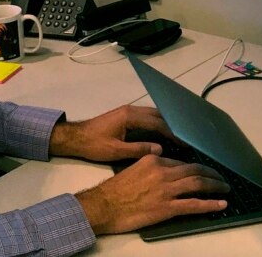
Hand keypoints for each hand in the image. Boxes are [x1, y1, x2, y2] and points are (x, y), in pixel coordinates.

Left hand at [49, 105, 174, 161]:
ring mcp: (128, 111)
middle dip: (173, 126)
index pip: (157, 123)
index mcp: (130, 117)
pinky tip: (164, 134)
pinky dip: (157, 124)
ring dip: (166, 124)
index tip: (185, 143)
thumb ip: (138, 149)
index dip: (173, 133)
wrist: (75, 138)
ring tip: (179, 136)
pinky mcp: (126, 115)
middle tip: (186, 139)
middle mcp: (131, 110)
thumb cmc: (94, 145)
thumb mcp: (116, 151)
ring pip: (153, 114)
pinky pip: (147, 117)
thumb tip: (160, 149)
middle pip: (158, 115)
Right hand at [75, 154, 229, 234]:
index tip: (203, 170)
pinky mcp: (167, 207)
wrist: (103, 206)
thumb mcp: (133, 169)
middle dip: (211, 173)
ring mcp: (166, 190)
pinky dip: (210, 204)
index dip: (195, 167)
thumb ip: (150, 166)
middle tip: (221, 176)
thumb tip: (164, 168)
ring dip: (215, 185)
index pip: (181, 162)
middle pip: (194, 169)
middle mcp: (162, 172)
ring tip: (225, 187)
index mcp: (153, 160)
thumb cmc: (115, 190)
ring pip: (198, 183)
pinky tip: (220, 204)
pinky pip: (194, 204)